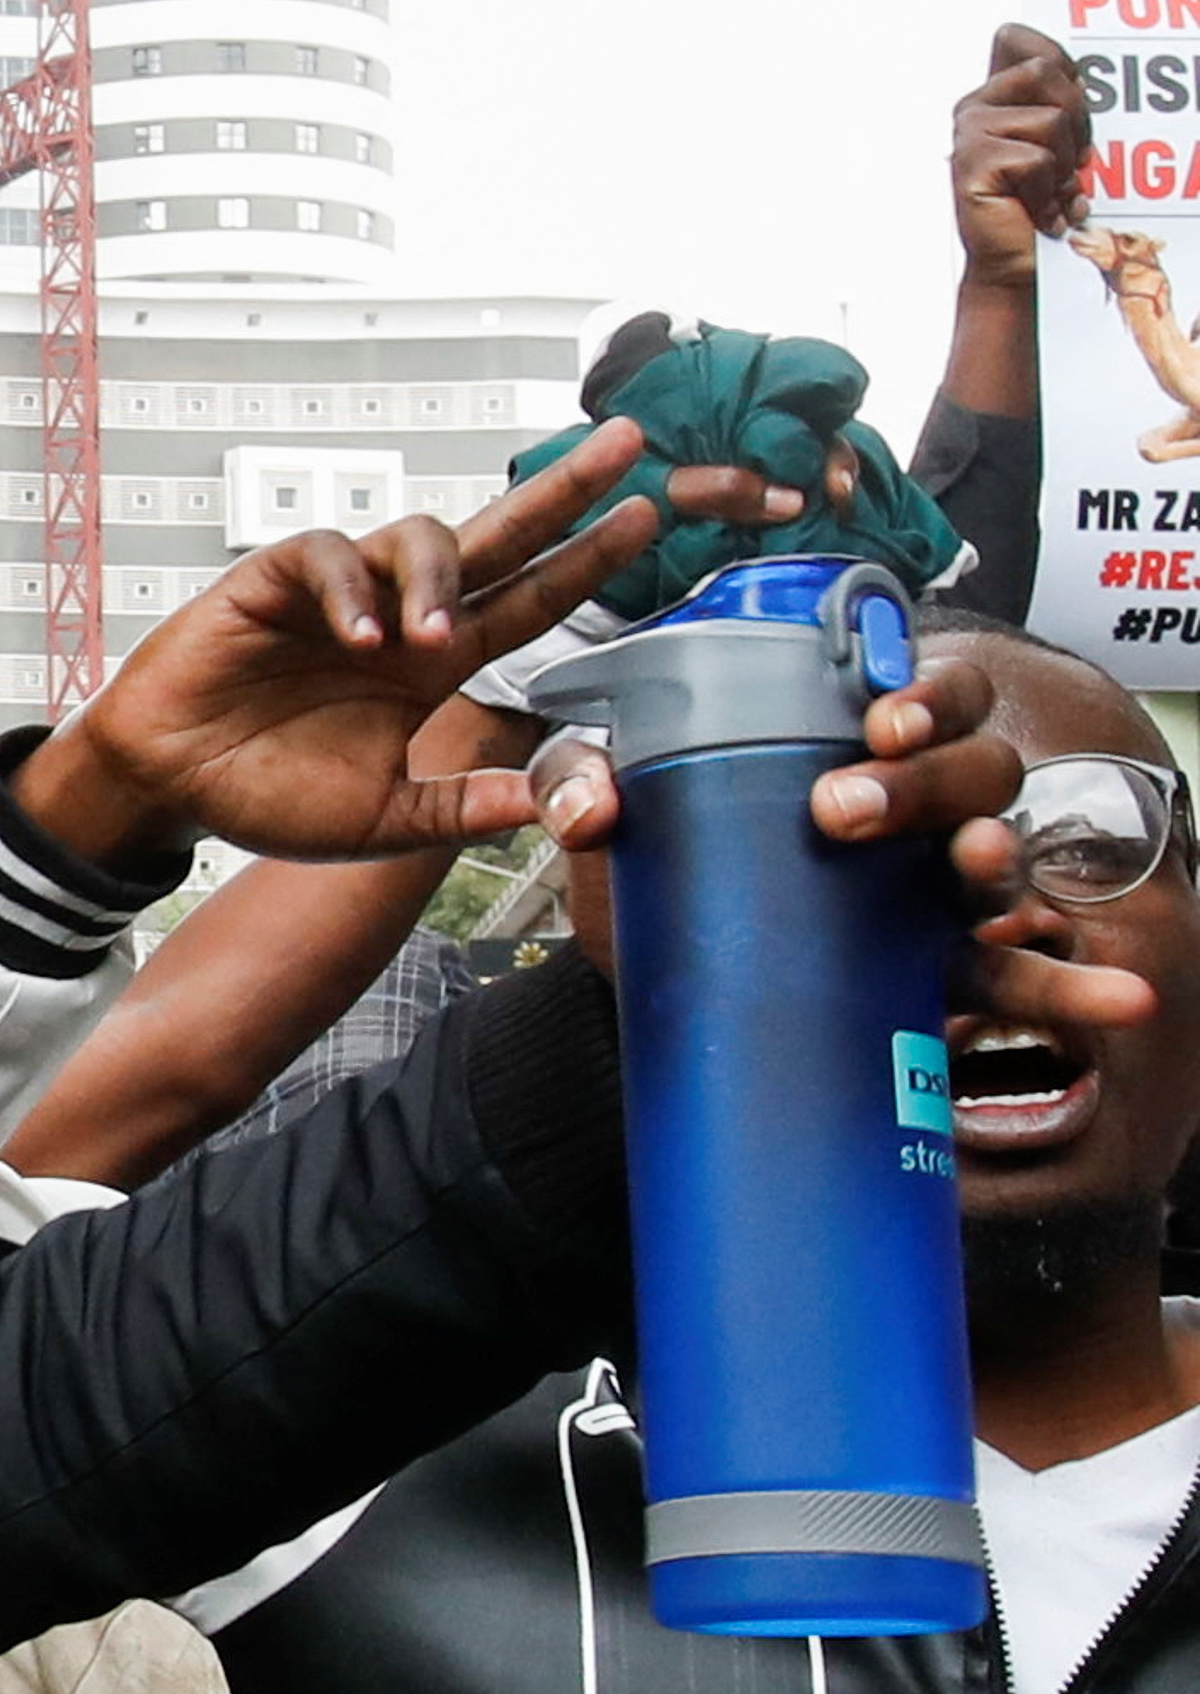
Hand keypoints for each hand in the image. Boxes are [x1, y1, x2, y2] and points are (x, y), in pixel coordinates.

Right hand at [17, 424, 664, 873]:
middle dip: (563, 490)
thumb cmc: (267, 797)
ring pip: (418, 538)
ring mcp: (342, 594)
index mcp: (434, 667)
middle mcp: (400, 616)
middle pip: (497, 536)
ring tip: (427, 639)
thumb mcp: (380, 822)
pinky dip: (352, 592)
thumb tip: (547, 805)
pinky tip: (359, 640)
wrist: (170, 785)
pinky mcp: (276, 581)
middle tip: (628, 444)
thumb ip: (458, 809)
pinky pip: (329, 559)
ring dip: (436, 578)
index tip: (646, 518)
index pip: (526, 600)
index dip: (585, 560)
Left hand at [523, 668, 1141, 1035]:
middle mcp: (912, 802)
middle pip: (972, 762)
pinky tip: (1109, 1001)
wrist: (642, 973)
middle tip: (843, 808)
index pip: (923, 692)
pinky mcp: (928, 965)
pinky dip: (1059, 986)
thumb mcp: (614, 812)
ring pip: (998, 851)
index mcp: (846, 743)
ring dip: (992, 857)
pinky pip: (1014, 973)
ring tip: (966, 869)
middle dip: (925, 777)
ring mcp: (928, 885)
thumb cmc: (654, 862)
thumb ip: (584, 781)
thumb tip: (586, 805)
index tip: (878, 719)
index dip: (923, 694)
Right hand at [954, 23, 1092, 293]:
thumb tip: (1029, 45)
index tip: (1066, 112)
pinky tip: (1035, 211)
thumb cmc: (1041, 200)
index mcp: (990, 94)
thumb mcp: (1056, 135)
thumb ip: (1049, 91)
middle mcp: (971, 108)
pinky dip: (1048, 192)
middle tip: (1066, 161)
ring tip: (1048, 192)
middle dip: (1074, 118)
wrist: (1019, 261)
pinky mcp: (970, 166)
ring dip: (1063, 165)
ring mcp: (967, 136)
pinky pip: (1037, 159)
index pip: (1019, 39)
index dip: (1057, 65)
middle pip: (1046, 70)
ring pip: (1051, 120)